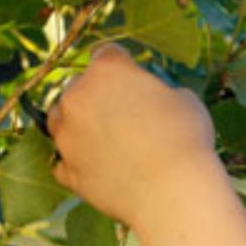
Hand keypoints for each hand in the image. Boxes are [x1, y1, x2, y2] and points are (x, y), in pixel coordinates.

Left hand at [47, 43, 221, 227]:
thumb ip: (160, 93)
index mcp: (107, 71)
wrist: (170, 191)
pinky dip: (77, 162)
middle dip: (95, 96)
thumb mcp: (185, 101)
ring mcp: (66, 135)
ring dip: (77, 125)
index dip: (123, 65)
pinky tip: (99, 168)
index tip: (133, 77)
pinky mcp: (66, 170)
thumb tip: (157, 100)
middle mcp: (77, 97)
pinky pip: (64, 161)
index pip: (107, 54)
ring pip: (60, 120)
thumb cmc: (184, 139)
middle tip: (122, 113)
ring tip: (104, 140)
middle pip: (78, 86)